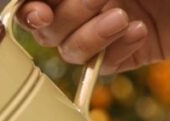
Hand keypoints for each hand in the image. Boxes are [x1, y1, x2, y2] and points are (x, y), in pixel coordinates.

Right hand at [16, 0, 169, 73]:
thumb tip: (44, 4)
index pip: (38, 2)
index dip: (28, 10)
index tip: (39, 11)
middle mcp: (92, 4)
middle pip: (48, 29)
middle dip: (67, 19)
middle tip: (99, 2)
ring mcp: (112, 28)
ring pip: (71, 51)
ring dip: (90, 36)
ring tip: (124, 17)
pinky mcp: (135, 51)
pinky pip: (106, 65)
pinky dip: (117, 51)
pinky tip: (140, 30)